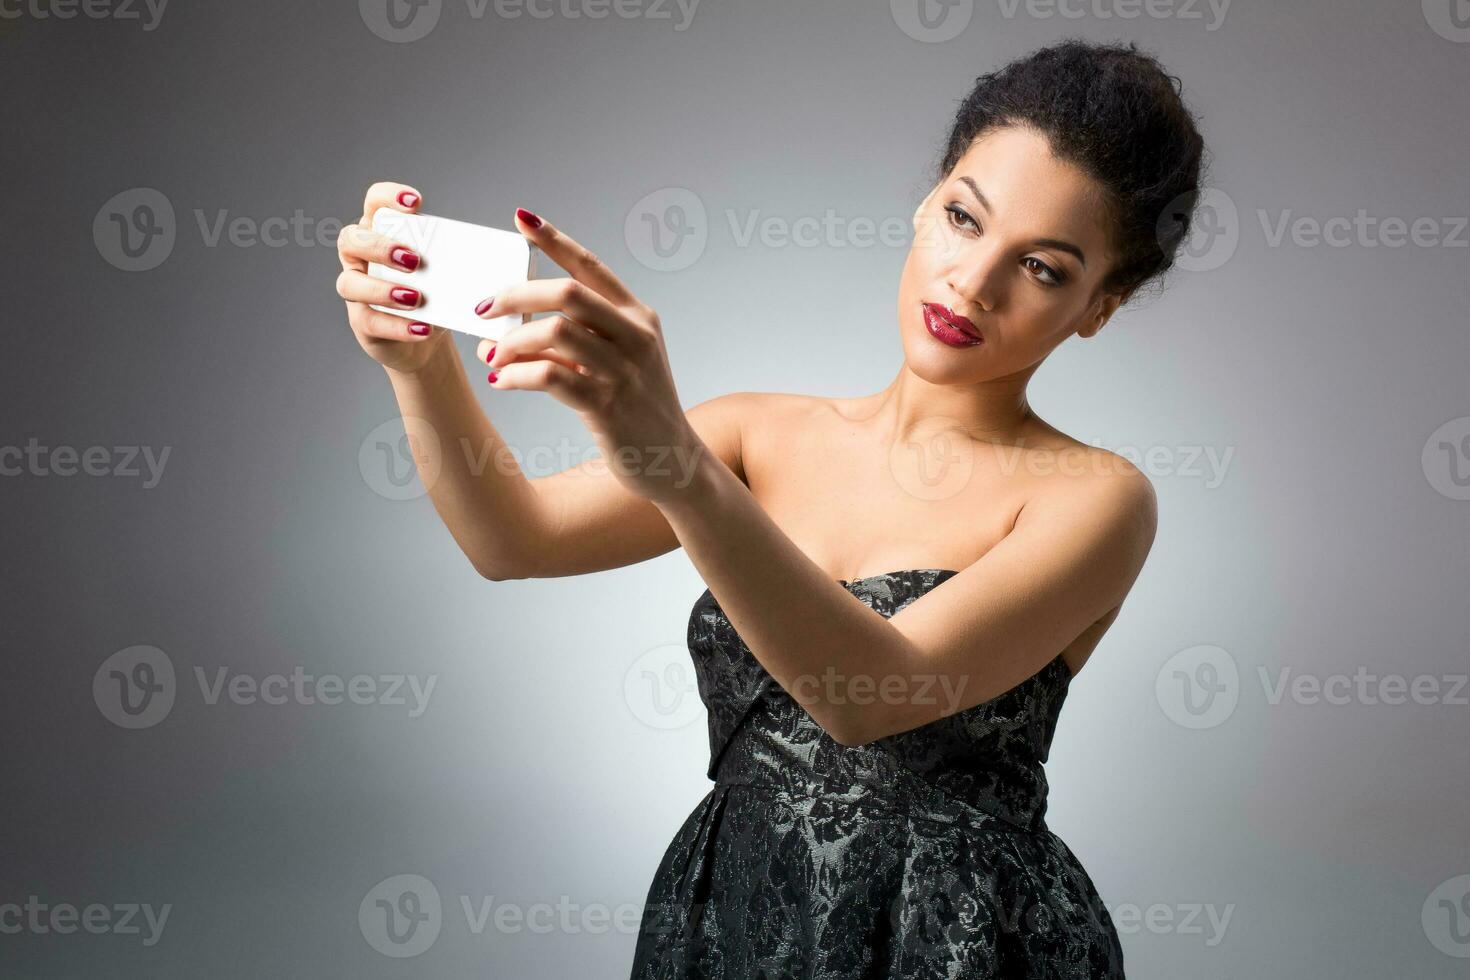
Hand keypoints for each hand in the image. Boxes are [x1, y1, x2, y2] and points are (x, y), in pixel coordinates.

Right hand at [335, 181, 449, 373]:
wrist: (426, 339)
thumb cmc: (436, 294)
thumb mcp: (450, 269)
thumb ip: (463, 250)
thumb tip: (509, 229)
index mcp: (381, 234)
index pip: (374, 203)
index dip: (388, 197)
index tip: (416, 204)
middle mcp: (361, 258)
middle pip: (351, 239)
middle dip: (380, 246)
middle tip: (414, 260)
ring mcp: (357, 291)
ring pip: (350, 283)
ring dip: (383, 289)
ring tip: (416, 298)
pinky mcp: (362, 322)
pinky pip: (369, 321)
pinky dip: (397, 325)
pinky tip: (422, 327)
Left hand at [473, 208, 706, 504]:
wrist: (669, 460)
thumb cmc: (633, 408)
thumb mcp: (614, 363)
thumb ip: (569, 341)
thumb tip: (497, 335)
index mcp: (638, 316)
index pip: (591, 266)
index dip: (554, 239)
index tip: (521, 219)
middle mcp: (635, 336)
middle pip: (566, 293)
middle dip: (516, 294)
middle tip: (484, 309)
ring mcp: (623, 370)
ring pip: (554, 333)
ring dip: (511, 342)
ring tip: (491, 357)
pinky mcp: (608, 405)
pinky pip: (548, 377)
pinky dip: (515, 375)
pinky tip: (501, 381)